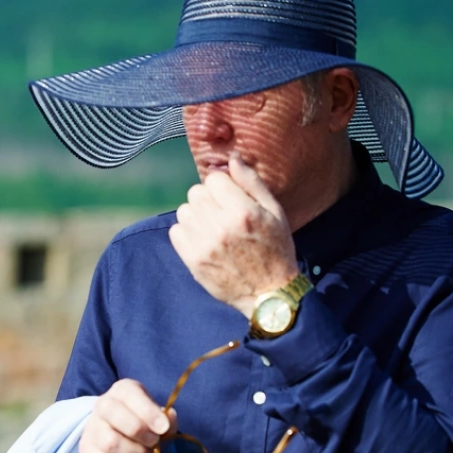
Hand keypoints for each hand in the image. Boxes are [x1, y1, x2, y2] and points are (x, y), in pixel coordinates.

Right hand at [80, 380, 176, 452]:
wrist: (119, 436)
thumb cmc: (143, 423)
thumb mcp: (157, 416)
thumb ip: (166, 419)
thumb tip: (168, 419)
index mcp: (122, 391)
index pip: (130, 395)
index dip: (148, 412)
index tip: (163, 428)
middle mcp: (102, 406)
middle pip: (117, 417)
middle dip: (141, 434)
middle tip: (154, 443)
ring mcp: (92, 429)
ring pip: (111, 444)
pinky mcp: (87, 452)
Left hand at [169, 154, 300, 317]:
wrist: (269, 294)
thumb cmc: (276, 249)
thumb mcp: (274, 212)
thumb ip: (251, 183)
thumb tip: (231, 159)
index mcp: (243, 211)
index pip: (214, 179)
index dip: (223, 186)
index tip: (231, 198)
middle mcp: (221, 226)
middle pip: (196, 193)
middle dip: (209, 199)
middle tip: (223, 214)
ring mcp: (204, 245)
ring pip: (184, 211)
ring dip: (197, 215)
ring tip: (214, 228)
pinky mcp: (193, 261)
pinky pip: (175, 231)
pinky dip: (187, 233)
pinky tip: (204, 240)